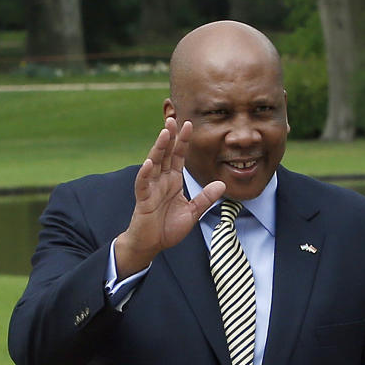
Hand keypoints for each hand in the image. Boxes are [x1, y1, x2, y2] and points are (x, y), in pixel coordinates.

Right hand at [113, 118, 225, 277]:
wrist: (151, 245)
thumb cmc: (167, 229)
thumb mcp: (192, 212)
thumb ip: (205, 198)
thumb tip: (222, 184)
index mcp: (173, 181)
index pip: (178, 156)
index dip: (183, 141)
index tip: (189, 124)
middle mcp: (161, 181)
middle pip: (165, 154)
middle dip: (170, 137)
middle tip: (173, 119)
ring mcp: (151, 189)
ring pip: (154, 164)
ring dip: (159, 148)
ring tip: (165, 133)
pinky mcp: (143, 200)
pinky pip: (143, 184)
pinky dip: (145, 173)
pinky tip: (149, 162)